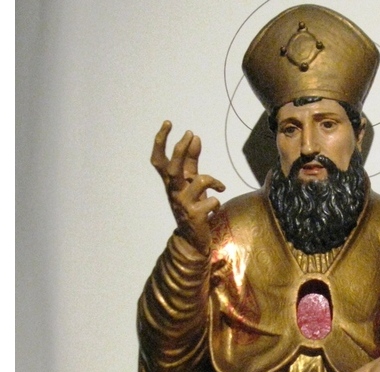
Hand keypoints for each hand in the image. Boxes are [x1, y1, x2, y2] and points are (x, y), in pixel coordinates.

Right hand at [151, 121, 225, 254]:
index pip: (159, 160)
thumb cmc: (193, 207)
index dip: (161, 142)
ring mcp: (183, 204)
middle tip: (190, 135)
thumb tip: (195, 137)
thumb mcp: (192, 182)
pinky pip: (211, 201)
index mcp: (171, 183)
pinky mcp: (195, 216)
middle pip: (173, 167)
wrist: (193, 239)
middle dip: (181, 149)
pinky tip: (216, 206)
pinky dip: (217, 200)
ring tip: (218, 186)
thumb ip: (193, 161)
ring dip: (212, 180)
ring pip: (198, 181)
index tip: (169, 123)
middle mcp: (173, 192)